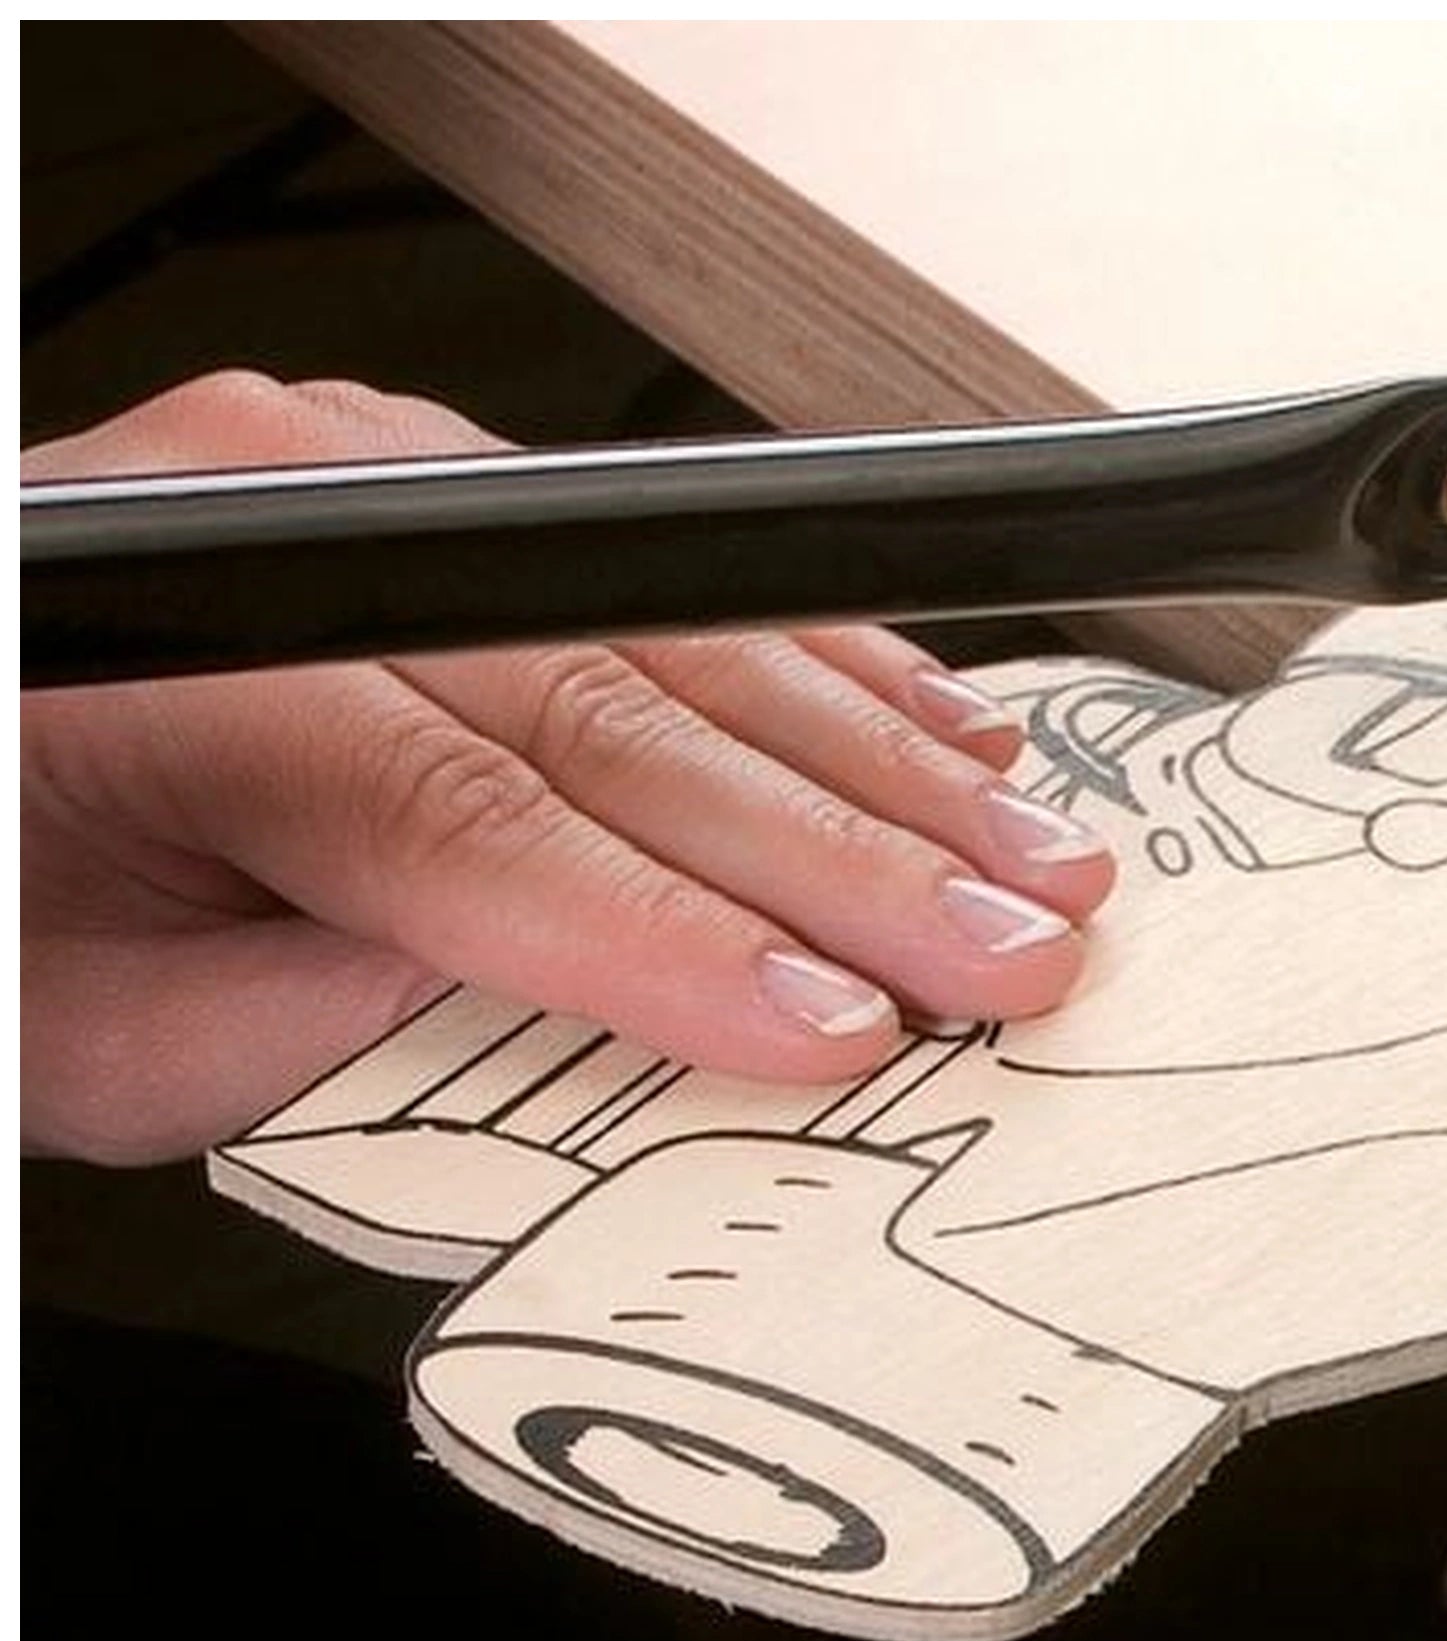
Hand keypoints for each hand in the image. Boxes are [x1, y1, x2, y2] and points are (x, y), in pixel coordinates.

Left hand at [21, 373, 1116, 1163]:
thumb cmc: (6, 907)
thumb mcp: (123, 1040)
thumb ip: (350, 1030)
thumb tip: (612, 1039)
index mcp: (176, 667)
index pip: (471, 818)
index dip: (672, 934)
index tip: (839, 1028)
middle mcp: (289, 528)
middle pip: (619, 709)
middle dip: (843, 852)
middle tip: (1009, 951)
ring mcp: (378, 480)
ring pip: (683, 628)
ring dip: (885, 758)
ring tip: (1030, 858)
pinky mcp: (450, 488)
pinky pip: (678, 572)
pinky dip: (826, 663)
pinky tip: (941, 729)